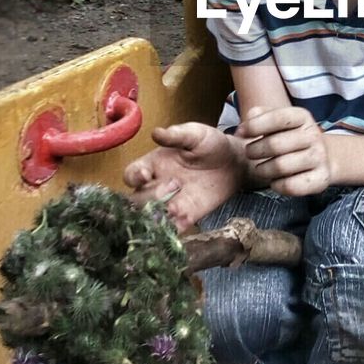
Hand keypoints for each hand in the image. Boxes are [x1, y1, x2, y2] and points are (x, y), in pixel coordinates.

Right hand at [123, 123, 242, 232]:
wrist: (233, 162)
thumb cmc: (209, 143)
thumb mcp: (194, 134)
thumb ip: (176, 135)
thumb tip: (156, 132)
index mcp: (153, 165)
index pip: (131, 174)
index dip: (134, 177)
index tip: (144, 175)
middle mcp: (157, 186)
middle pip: (137, 200)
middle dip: (151, 196)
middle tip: (174, 185)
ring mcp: (170, 203)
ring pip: (151, 217)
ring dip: (158, 217)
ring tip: (175, 208)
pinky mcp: (187, 216)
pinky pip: (173, 229)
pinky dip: (173, 230)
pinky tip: (184, 220)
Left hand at [237, 106, 331, 197]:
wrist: (321, 157)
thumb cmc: (289, 138)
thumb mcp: (277, 121)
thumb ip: (256, 118)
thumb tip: (242, 130)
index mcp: (302, 117)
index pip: (278, 118)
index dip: (255, 126)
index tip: (243, 133)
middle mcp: (314, 135)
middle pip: (275, 145)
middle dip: (254, 151)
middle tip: (250, 154)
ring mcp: (319, 157)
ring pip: (281, 167)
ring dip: (263, 170)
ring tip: (259, 169)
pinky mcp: (321, 178)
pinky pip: (291, 186)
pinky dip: (277, 185)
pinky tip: (274, 181)